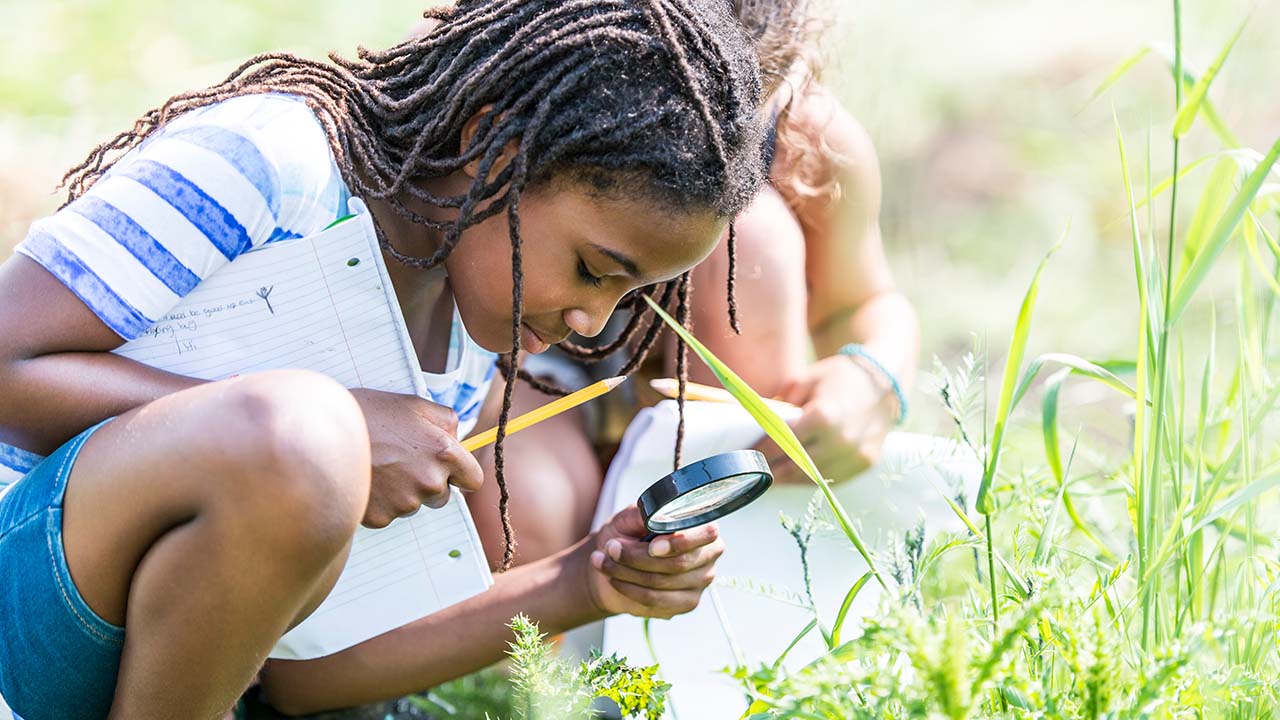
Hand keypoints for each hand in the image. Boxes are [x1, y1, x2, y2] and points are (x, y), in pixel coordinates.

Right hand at [349, 388, 483, 527]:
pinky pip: (388, 513)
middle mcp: (430, 482)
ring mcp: (405, 503)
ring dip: (402, 491)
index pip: (474, 480)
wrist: (322, 434)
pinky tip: (366, 480)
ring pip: (413, 504)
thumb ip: (445, 420)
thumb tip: (457, 437)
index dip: (461, 474)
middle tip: (401, 461)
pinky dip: (380, 501)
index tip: (450, 470)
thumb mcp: (413, 404)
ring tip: (378, 466)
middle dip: (428, 482)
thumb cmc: (368, 414)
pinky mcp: (381, 517)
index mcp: (443, 453)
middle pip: (442, 495)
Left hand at [580, 506, 723, 619]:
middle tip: (610, 547)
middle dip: (638, 557)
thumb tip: (657, 517)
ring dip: (626, 572)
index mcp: (703, 529)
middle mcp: (707, 557)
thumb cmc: (626, 534)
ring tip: (602, 561)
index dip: (679, 542)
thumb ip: (644, 514)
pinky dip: (629, 589)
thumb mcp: (630, 517)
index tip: (652, 546)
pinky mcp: (684, 604)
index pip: (706, 535)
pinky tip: (615, 579)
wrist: (615, 563)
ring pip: (662, 583)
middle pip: (679, 563)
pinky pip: (655, 600)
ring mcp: (699, 584)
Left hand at [754, 354, 898, 484]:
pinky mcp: (865, 464)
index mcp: (824, 416)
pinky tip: (794, 475)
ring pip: (811, 477)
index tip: (745, 455)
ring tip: (769, 476)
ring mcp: (856, 455)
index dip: (761, 452)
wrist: (884, 383)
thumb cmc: (840, 377)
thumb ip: (781, 404)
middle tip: (751, 472)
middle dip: (770, 470)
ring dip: (788, 479)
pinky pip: (831, 478)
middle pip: (795, 465)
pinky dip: (810, 478)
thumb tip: (758, 425)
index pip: (782, 442)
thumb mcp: (806, 380)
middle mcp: (841, 440)